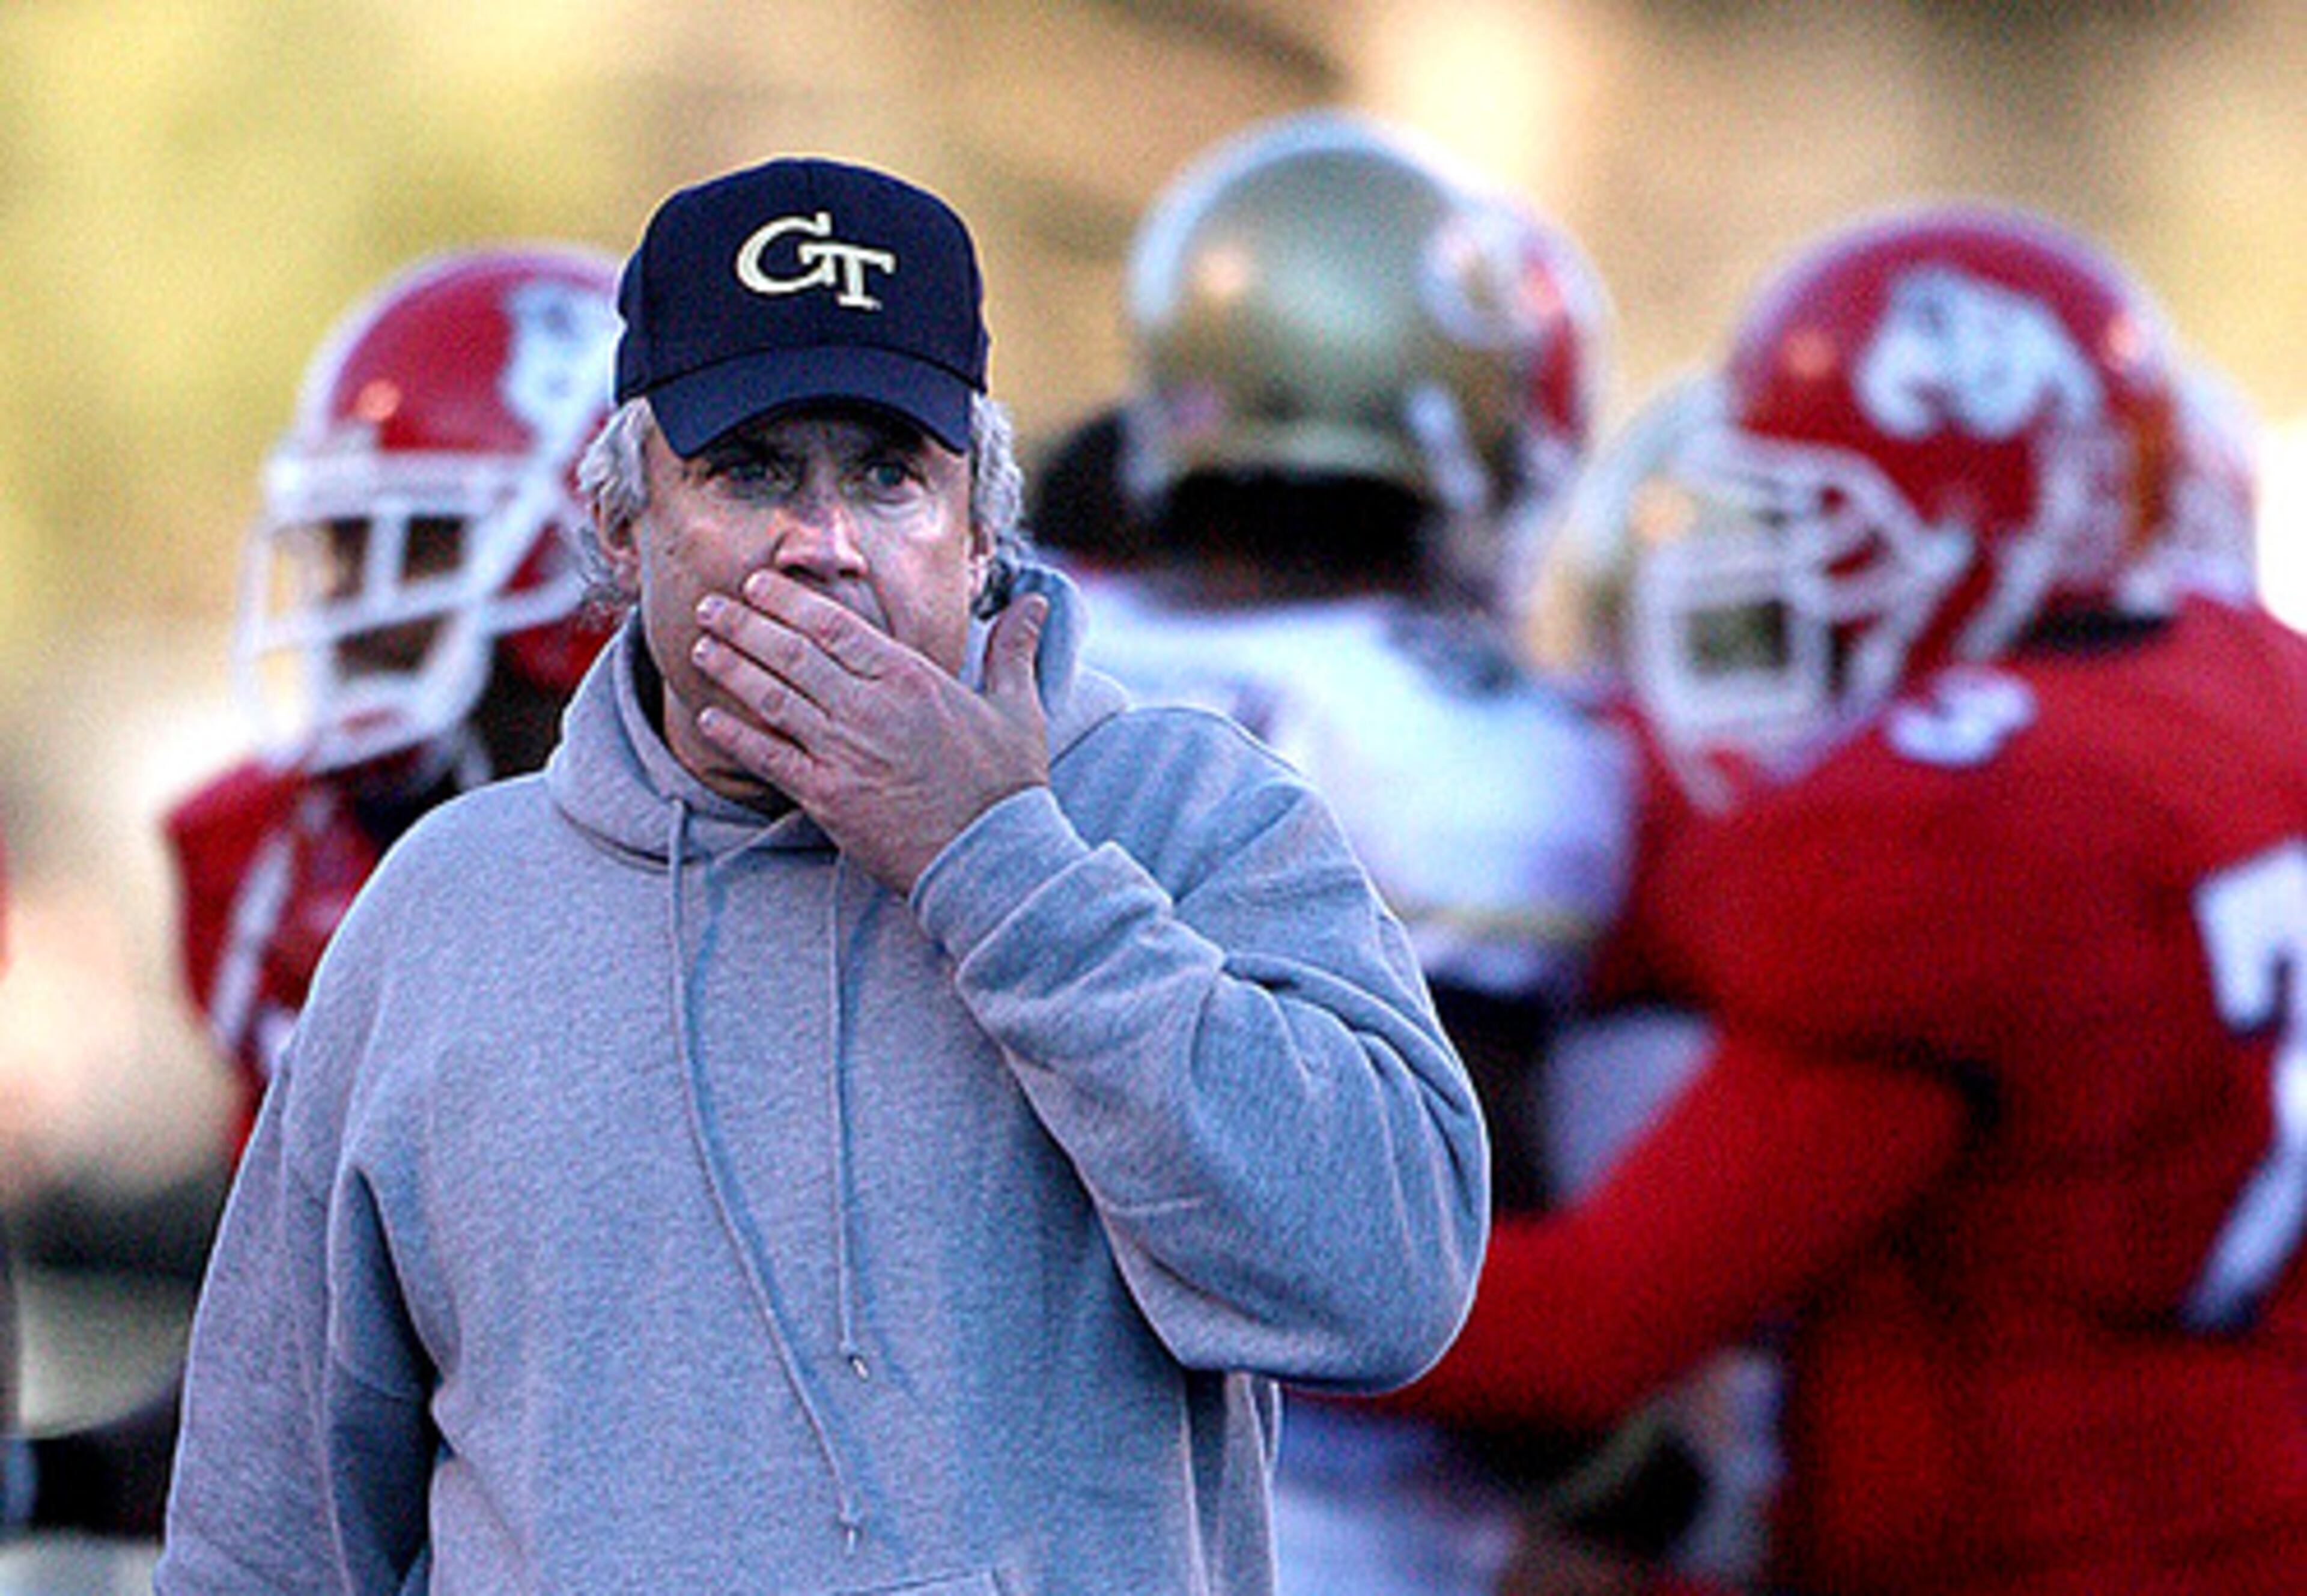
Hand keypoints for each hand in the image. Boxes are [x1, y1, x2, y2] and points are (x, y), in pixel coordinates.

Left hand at [689, 571, 1049, 893]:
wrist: (991, 859)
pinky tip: (706, 719)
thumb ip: (1012, 650)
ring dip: (731, 669)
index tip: (758, 586)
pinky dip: (734, 736)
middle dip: (745, 625)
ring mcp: (843, 752)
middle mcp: (869, 708)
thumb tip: (1035, 603)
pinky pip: (768, 758)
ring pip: (772, 697)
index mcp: (910, 678)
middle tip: (710, 607)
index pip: (835, 626)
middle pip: (792, 653)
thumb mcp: (1018, 709)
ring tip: (702, 648)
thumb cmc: (1006, 786)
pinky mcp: (827, 797)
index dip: (788, 602)